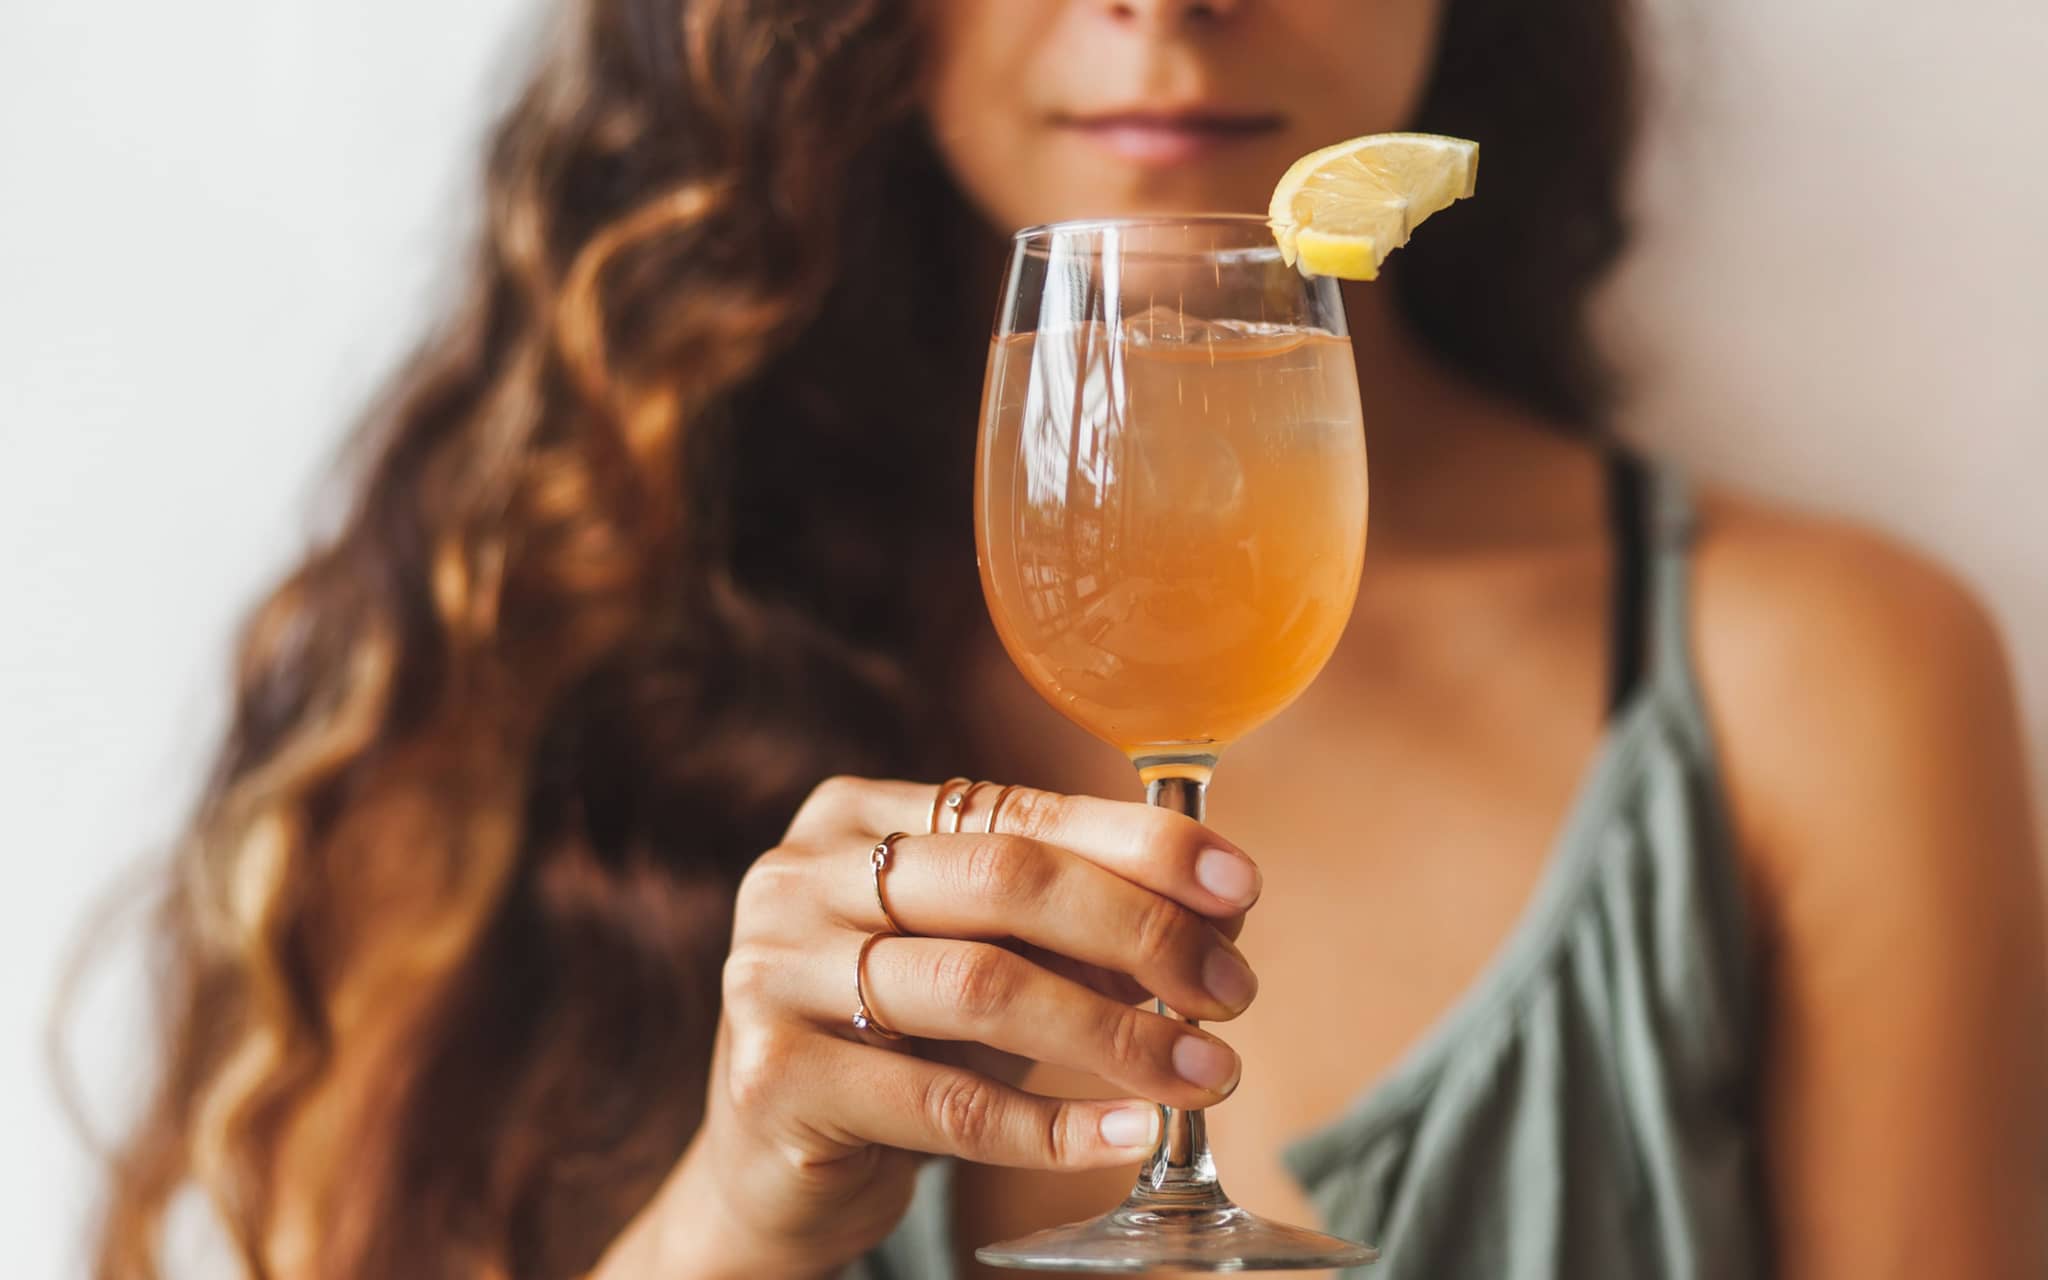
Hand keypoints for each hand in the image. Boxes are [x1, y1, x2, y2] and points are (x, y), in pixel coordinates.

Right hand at [597, 777, 1262, 1277]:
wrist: (771, 1169)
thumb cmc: (896, 1046)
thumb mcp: (977, 962)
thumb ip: (1069, 927)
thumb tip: (1220, 913)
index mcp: (854, 818)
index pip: (1018, 812)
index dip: (1138, 844)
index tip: (1240, 886)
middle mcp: (801, 876)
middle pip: (1003, 879)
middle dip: (1140, 929)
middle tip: (1232, 988)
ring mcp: (775, 972)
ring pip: (982, 986)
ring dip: (1118, 1033)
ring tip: (1208, 1070)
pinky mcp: (774, 1077)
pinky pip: (946, 1104)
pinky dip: (1054, 1125)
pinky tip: (1132, 1132)